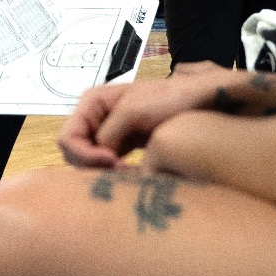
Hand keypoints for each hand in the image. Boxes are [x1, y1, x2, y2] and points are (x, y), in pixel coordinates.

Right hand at [57, 66, 241, 168]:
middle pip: (74, 154)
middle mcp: (97, 118)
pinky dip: (116, 175)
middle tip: (124, 172)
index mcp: (93, 102)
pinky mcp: (125, 148)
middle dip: (93, 167)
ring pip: (90, 164)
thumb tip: (101, 156)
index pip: (67, 138)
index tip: (113, 162)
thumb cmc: (173, 99)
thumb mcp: (134, 109)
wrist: (207, 102)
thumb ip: (107, 132)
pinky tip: (136, 176)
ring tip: (132, 174)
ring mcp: (110, 134)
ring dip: (105, 173)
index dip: (84, 155)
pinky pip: (108, 168)